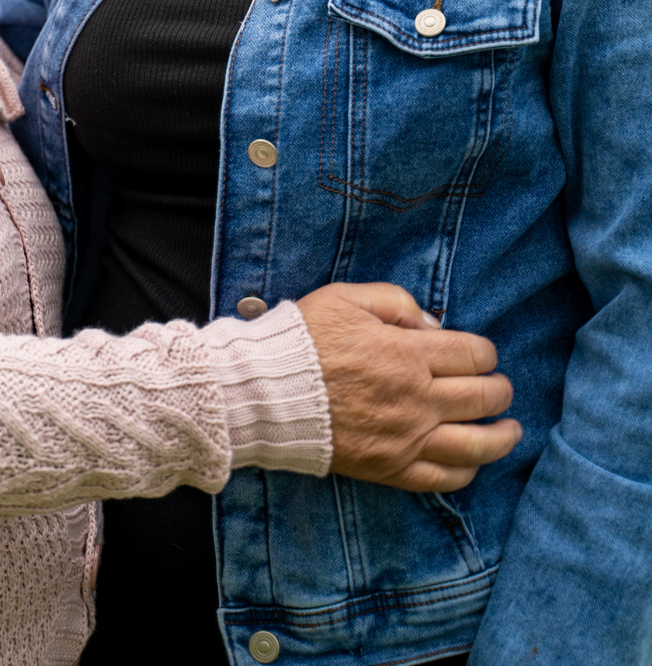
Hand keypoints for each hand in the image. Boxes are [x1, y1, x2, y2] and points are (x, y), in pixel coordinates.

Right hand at [296, 282, 521, 492]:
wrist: (266, 392)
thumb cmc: (303, 339)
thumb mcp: (347, 298)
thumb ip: (395, 302)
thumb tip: (432, 324)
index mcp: (408, 354)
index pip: (473, 354)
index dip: (486, 352)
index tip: (482, 353)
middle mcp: (417, 399)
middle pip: (482, 398)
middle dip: (500, 390)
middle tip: (501, 388)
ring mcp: (406, 438)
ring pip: (475, 445)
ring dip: (502, 437)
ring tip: (510, 430)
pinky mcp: (390, 468)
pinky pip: (442, 478)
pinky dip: (467, 471)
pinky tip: (473, 462)